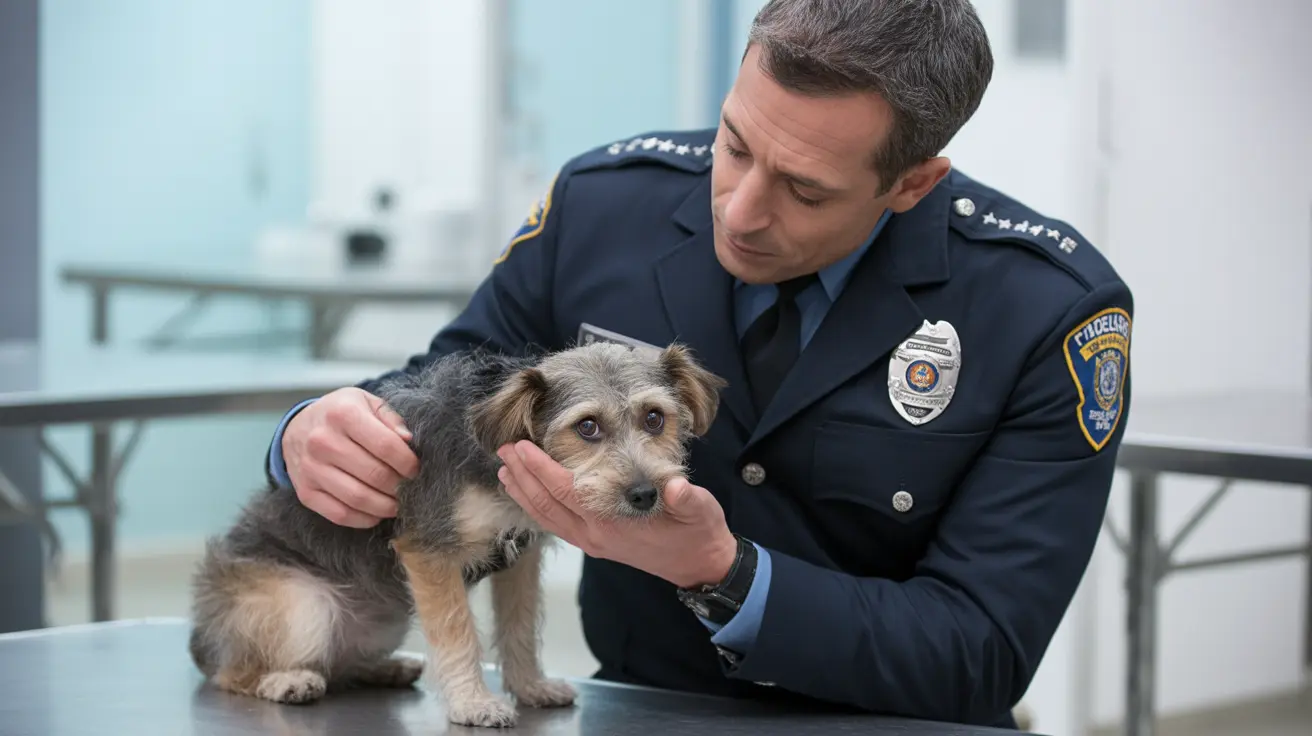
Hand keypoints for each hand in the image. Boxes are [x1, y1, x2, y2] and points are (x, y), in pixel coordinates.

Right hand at [283, 387, 418, 527]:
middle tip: (409, 488)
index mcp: (343, 414)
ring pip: (358, 498)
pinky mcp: (306, 493)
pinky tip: (376, 512)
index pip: (386, 445)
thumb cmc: (341, 414)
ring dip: (385, 506)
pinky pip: (340, 514)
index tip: (416, 469)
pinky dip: (365, 519)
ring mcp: (311, 469)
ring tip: (397, 503)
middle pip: (375, 474)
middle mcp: (323, 441)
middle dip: (399, 486)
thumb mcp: (365, 402)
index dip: (408, 462)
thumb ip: (390, 418)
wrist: (296, 428)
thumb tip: (409, 440)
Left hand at [496, 440, 737, 588]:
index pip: (566, 491)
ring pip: (546, 517)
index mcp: (613, 523)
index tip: (521, 446)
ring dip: (523, 493)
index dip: (540, 469)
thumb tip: (677, 488)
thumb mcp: (699, 510)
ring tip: (504, 470)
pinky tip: (527, 494)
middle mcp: (595, 535)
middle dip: (522, 476)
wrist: (699, 564)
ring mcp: (592, 541)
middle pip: (546, 503)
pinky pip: (556, 525)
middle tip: (502, 448)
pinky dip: (536, 508)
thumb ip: (686, 498)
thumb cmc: (697, 531)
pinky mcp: (594, 544)